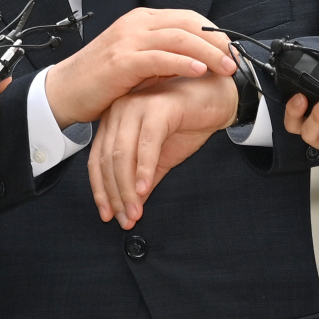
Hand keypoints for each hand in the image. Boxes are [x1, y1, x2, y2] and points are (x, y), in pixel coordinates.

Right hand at [45, 8, 235, 128]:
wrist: (64, 91)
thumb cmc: (100, 81)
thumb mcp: (136, 61)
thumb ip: (162, 55)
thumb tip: (196, 60)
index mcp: (141, 20)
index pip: (188, 18)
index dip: (213, 33)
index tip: (231, 51)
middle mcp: (136, 24)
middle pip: (188, 24)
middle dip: (217, 42)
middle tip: (235, 60)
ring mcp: (127, 40)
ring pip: (178, 37)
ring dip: (208, 52)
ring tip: (225, 67)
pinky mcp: (121, 61)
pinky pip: (159, 58)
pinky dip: (182, 62)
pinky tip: (199, 71)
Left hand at [88, 72, 237, 228]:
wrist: (220, 98)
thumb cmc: (190, 122)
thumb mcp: (161, 158)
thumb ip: (142, 179)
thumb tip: (129, 209)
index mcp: (115, 120)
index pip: (98, 160)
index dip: (102, 192)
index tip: (108, 215)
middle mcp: (120, 110)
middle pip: (107, 160)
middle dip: (115, 195)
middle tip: (126, 219)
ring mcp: (138, 105)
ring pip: (122, 154)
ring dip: (128, 188)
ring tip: (135, 211)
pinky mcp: (159, 107)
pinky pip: (146, 142)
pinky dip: (144, 168)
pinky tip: (145, 188)